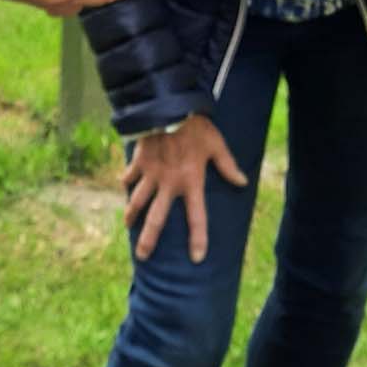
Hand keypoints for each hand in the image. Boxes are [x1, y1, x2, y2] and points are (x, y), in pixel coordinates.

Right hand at [122, 114, 247, 262]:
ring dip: (131, 215)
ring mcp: (151, 175)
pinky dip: (126, 182)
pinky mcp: (139, 162)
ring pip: (137, 202)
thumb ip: (228, 165)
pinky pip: (129, 177)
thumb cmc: (196, 126)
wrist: (169, 108)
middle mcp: (169, 184)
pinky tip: (123, 187)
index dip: (198, 238)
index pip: (197, 217)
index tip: (197, 257)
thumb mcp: (217, 145)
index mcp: (191, 182)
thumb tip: (243, 182)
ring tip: (128, 226)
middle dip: (148, 239)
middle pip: (156, 218)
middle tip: (143, 256)